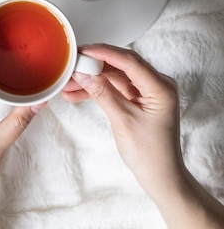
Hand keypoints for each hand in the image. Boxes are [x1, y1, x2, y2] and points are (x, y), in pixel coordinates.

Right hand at [63, 44, 223, 228]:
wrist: (160, 178)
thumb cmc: (150, 153)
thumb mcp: (123, 121)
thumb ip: (103, 93)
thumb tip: (84, 73)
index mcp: (160, 87)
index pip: (129, 61)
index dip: (104, 53)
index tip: (83, 51)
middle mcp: (156, 84)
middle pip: (120, 66)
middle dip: (94, 66)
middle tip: (72, 64)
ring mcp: (146, 92)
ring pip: (114, 77)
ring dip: (92, 79)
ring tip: (68, 83)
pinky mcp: (138, 99)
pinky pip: (114, 88)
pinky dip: (97, 90)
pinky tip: (77, 94)